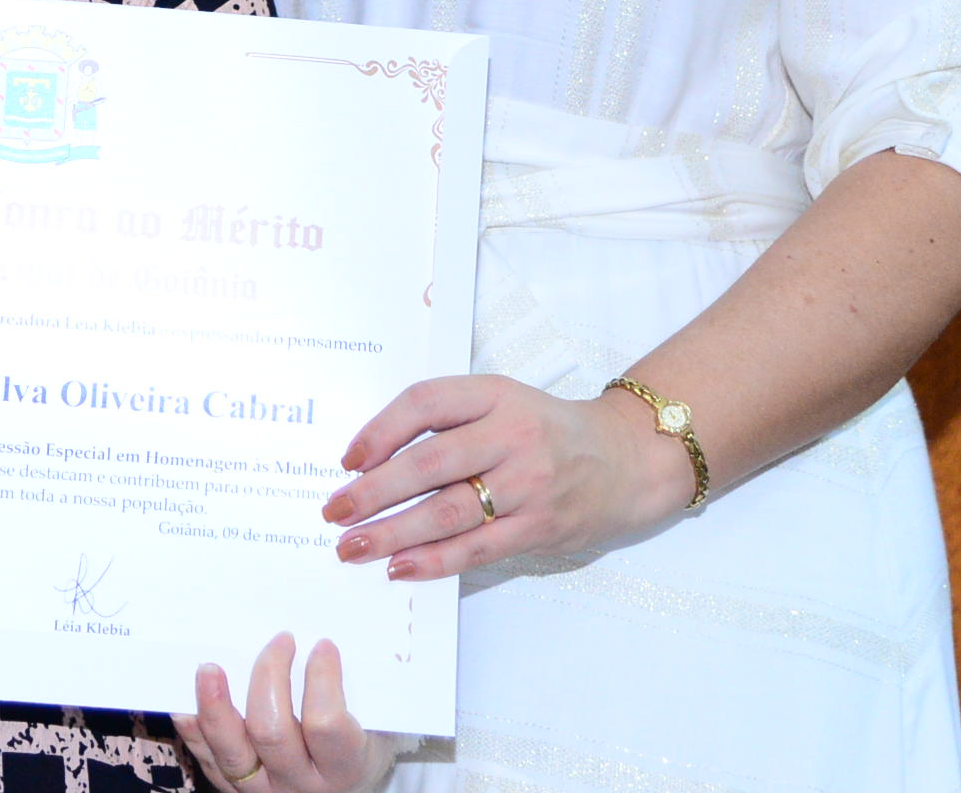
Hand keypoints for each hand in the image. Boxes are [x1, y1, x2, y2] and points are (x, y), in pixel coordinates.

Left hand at [177, 634, 393, 792]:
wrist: (340, 788)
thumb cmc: (360, 746)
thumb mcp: (373, 726)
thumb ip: (352, 693)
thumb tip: (322, 639)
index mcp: (342, 767)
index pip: (325, 724)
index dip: (322, 679)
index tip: (323, 645)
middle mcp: (300, 784)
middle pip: (272, 732)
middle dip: (268, 676)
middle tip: (281, 640)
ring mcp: (263, 791)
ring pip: (231, 752)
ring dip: (215, 706)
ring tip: (209, 668)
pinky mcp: (233, 790)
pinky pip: (207, 761)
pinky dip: (194, 729)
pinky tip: (186, 700)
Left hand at [321, 374, 686, 579]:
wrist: (626, 459)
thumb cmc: (549, 430)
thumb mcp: (502, 401)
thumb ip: (449, 420)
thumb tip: (374, 461)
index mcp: (496, 394)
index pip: (425, 403)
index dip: (379, 430)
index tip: (347, 459)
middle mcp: (512, 435)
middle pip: (428, 464)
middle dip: (372, 492)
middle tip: (334, 511)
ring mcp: (528, 484)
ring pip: (446, 512)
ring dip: (391, 533)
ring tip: (353, 547)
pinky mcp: (538, 527)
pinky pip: (475, 548)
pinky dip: (433, 561)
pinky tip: (400, 566)